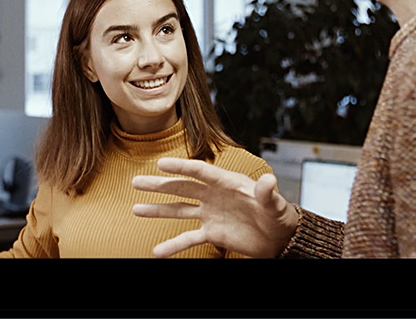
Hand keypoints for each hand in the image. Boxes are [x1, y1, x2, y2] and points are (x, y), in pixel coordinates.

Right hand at [132, 157, 298, 257]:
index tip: (161, 164)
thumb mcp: (275, 204)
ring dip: (158, 210)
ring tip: (136, 209)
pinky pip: (189, 238)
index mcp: (227, 183)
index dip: (181, 168)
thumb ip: (268, 193)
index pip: (200, 172)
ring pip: (179, 210)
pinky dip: (174, 245)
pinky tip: (157, 251)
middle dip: (159, 185)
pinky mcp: (212, 232)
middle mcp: (214, 196)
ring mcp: (210, 214)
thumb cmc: (279, 215)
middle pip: (182, 188)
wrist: (279, 237)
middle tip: (136, 182)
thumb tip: (268, 180)